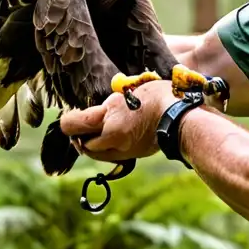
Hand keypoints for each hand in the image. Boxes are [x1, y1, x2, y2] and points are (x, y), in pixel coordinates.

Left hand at [60, 80, 179, 163]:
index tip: (67, 117)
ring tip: (92, 134)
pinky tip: (110, 140)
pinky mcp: (132, 156)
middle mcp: (112, 137)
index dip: (67, 121)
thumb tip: (100, 109)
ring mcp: (122, 150)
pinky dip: (105, 150)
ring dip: (90, 145)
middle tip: (78, 128)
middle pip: (82, 144)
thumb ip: (111, 104)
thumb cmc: (158, 96)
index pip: (74, 124)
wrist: (181, 117)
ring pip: (95, 154)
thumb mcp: (129, 91)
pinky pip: (110, 157)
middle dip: (77, 136)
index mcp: (109, 116)